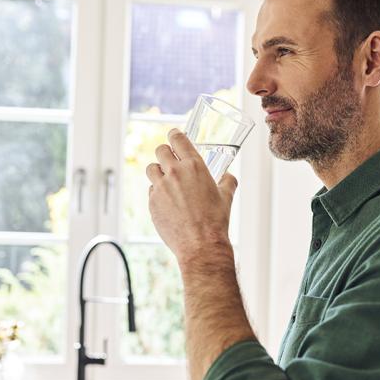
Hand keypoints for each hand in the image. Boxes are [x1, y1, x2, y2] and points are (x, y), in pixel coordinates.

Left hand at [146, 129, 237, 263]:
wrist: (201, 244)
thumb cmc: (215, 221)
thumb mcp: (226, 197)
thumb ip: (227, 182)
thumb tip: (229, 177)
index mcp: (194, 166)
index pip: (178, 139)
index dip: (175, 135)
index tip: (174, 136)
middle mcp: (175, 173)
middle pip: (160, 150)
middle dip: (165, 153)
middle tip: (169, 159)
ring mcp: (160, 187)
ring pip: (151, 168)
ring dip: (158, 171)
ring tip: (166, 180)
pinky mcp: (152, 202)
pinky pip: (151, 190)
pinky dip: (157, 192)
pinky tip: (167, 201)